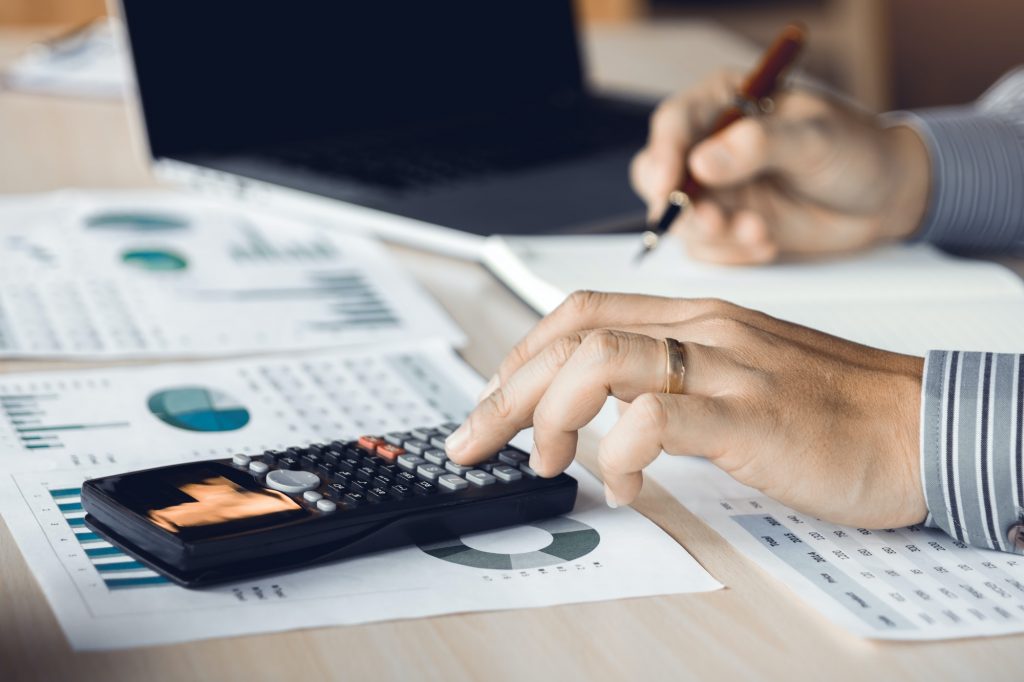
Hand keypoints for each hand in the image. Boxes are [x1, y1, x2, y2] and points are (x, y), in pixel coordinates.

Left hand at [446, 291, 926, 528]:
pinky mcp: (752, 417)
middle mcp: (704, 328)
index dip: (524, 351)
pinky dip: (620, 453)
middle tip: (475, 439)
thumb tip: (610, 411)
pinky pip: (656, 417)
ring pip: (600, 360)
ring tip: (546, 460)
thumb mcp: (741, 373)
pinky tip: (626, 486)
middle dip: (506, 390)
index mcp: (699, 316)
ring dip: (548, 415)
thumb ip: (677, 378)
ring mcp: (728, 367)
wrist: (924, 424)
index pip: (583, 309)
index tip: (496, 396)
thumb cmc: (836, 407)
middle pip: (572, 335)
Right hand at [629, 71, 930, 264]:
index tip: (671, 185)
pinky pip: (704, 248)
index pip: (674, 122)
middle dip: (680, 205)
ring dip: (715, 234)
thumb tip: (702, 163)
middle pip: (657, 173)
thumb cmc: (856, 152)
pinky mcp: (725, 226)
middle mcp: (708, 144)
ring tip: (762, 233)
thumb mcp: (816, 139)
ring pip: (679, 218)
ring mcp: (714, 189)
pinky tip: (768, 243)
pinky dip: (731, 253)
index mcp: (724, 101)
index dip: (665, 154)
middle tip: (715, 221)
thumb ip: (760, 146)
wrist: (883, 198)